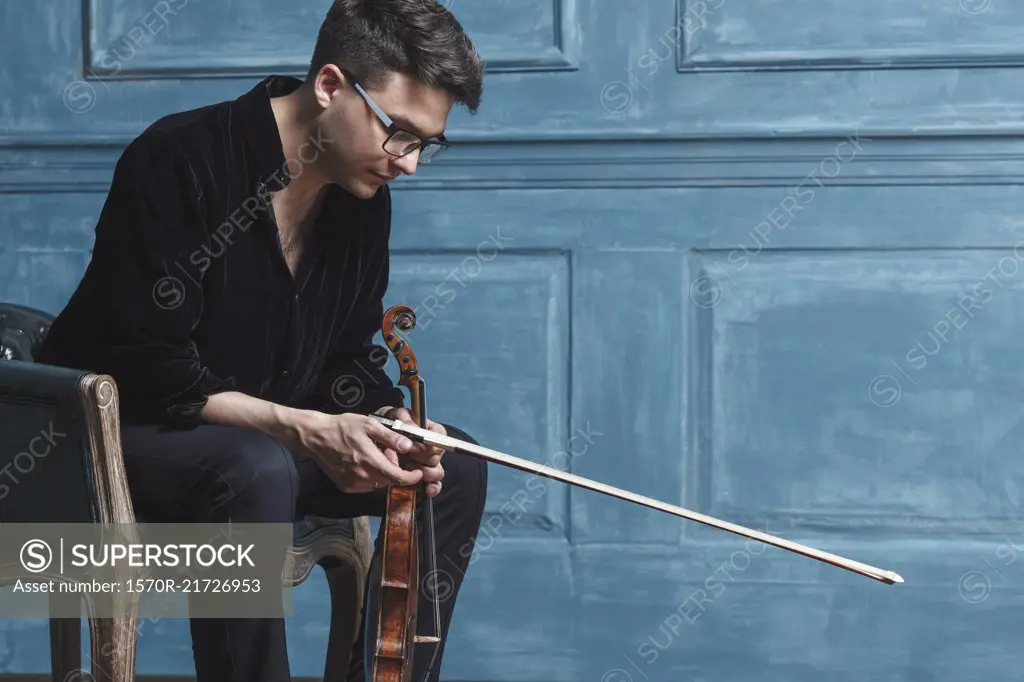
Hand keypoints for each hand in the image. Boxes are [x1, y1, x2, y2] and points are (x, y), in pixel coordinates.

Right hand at [288, 412, 442, 493]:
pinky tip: (363, 463)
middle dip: (395, 470)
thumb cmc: (342, 427)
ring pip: (378, 484)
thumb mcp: (369, 425)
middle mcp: (362, 476)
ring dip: (382, 473)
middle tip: (387, 453)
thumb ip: (391, 437)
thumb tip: (409, 446)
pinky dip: (370, 477)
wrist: (315, 437)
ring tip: (374, 456)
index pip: (398, 478)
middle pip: (389, 480)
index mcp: (370, 461)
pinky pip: (366, 486)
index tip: (418, 473)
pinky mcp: (346, 487)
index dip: (412, 478)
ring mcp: (353, 484)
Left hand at [378, 407, 446, 496]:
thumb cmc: (386, 422)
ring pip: (437, 471)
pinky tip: (427, 490)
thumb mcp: (393, 416)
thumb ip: (404, 420)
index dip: (430, 443)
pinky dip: (432, 488)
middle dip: (423, 459)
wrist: (371, 438)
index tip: (415, 447)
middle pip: (437, 456)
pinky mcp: (420, 476)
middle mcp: (429, 447)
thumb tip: (413, 431)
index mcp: (427, 429)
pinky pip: (434, 485)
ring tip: (408, 467)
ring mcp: (426, 462)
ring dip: (425, 472)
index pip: (439, 436)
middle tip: (408, 457)